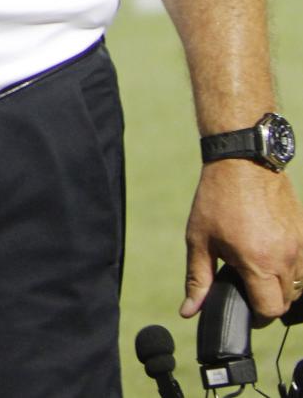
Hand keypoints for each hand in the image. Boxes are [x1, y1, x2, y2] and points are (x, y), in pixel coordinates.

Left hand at [181, 159, 302, 320]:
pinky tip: (270, 258)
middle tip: (247, 291)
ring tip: (258, 274)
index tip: (244, 309)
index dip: (257, 316)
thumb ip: (197, 279)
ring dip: (282, 287)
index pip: (270, 310)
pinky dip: (291, 270)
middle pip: (288, 301)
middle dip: (268, 303)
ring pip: (300, 285)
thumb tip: (188, 311)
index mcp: (259, 263)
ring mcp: (300, 245)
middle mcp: (286, 257)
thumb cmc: (217, 200)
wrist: (243, 163)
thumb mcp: (199, 240)